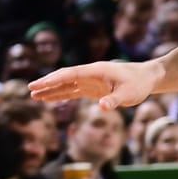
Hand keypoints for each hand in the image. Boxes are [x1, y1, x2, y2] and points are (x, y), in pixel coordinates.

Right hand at [29, 60, 160, 109]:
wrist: (147, 78)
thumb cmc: (139, 84)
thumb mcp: (129, 94)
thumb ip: (114, 100)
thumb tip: (102, 107)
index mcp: (95, 71)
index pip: (69, 75)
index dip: (53, 80)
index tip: (38, 84)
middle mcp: (89, 74)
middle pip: (63, 77)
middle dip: (46, 83)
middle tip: (29, 89)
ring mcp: (89, 81)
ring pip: (65, 84)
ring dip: (50, 89)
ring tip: (33, 95)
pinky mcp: (91, 88)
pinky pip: (72, 91)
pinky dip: (60, 94)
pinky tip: (49, 98)